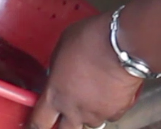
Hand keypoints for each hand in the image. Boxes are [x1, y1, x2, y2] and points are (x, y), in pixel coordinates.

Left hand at [27, 14, 141, 128]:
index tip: (39, 122)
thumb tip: (60, 72)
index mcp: (55, 95)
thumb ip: (58, 68)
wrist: (123, 43)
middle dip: (65, 124)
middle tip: (68, 112)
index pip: (38, 122)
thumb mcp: (61, 48)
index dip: (37, 124)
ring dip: (89, 112)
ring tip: (95, 94)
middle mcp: (74, 110)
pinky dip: (111, 106)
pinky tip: (112, 91)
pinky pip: (111, 114)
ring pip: (90, 122)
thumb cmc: (92, 39)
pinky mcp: (118, 111)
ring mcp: (96, 113)